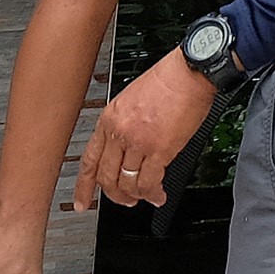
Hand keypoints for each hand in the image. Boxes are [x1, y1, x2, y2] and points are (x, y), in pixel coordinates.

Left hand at [72, 52, 215, 211]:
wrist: (191, 71)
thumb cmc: (168, 79)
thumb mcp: (131, 99)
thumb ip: (124, 125)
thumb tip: (128, 151)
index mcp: (109, 118)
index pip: (89, 160)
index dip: (84, 186)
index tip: (83, 202)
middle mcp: (120, 132)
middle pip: (107, 177)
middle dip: (115, 195)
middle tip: (124, 200)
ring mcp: (138, 142)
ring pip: (128, 183)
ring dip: (136, 196)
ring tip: (146, 197)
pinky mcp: (160, 149)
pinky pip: (149, 182)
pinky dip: (153, 193)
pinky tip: (159, 194)